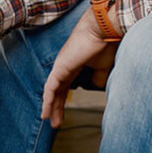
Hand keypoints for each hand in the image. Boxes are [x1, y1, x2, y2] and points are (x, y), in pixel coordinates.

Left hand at [41, 7, 118, 128]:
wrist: (103, 29)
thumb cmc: (105, 43)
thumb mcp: (103, 67)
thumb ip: (97, 78)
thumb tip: (96, 88)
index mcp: (75, 65)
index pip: (66, 86)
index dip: (65, 100)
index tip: (65, 113)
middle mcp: (65, 65)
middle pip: (58, 91)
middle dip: (58, 107)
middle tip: (57, 123)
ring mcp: (61, 66)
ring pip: (52, 91)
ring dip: (52, 108)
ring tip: (53, 123)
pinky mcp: (60, 68)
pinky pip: (50, 89)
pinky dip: (47, 102)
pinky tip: (46, 114)